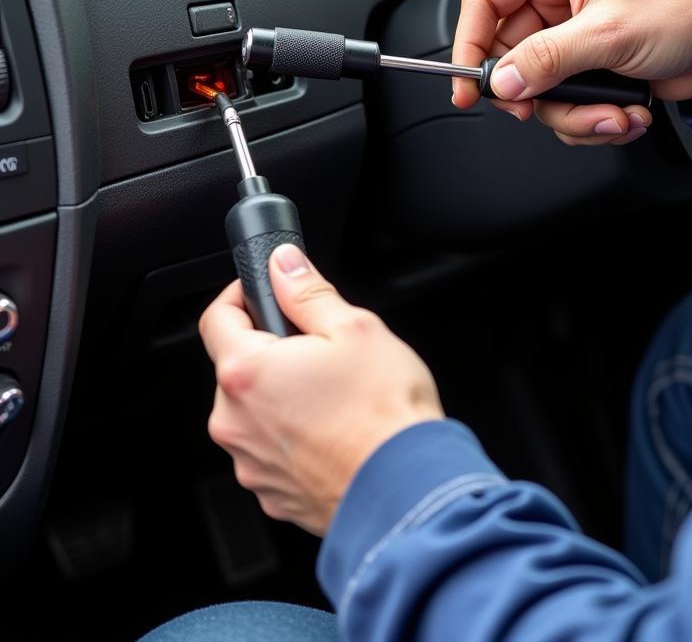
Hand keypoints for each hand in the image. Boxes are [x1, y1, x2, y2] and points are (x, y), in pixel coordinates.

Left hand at [200, 244, 443, 535]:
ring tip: (336, 395)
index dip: (241, 295)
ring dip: (283, 396)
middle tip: (321, 348)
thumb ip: (308, 291)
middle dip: (272, 350)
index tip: (266, 290)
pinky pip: (272, 451)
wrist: (407, 489)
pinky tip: (336, 431)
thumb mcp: (355, 327)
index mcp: (247, 372)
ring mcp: (250, 464)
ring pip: (255, 411)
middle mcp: (235, 422)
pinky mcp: (271, 494)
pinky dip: (295, 437)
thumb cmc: (385, 412)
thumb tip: (283, 264)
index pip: (216, 318)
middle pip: (238, 367)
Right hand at [452, 0, 691, 145]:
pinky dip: (592, 118)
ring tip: (612, 115)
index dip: (470, 43)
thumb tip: (504, 81)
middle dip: (535, 92)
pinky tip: (625, 113)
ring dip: (574, 114)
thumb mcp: (609, 32)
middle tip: (543, 109)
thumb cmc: (686, 10)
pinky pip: (565, 101)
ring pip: (539, 86)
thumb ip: (549, 58)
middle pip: (511, 54)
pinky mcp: (589, 64)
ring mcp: (574, 33)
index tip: (469, 85)